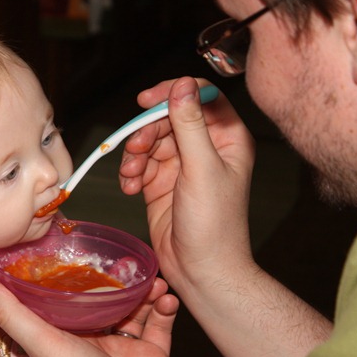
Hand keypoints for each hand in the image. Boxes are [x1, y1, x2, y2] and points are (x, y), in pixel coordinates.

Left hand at [0, 277, 178, 356]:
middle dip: (111, 281)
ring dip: (142, 291)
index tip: (72, 253)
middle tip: (122, 261)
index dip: (65, 279)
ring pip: (132, 310)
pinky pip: (159, 325)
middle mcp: (93, 345)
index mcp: (64, 342)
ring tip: (151, 278)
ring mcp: (124, 351)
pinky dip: (164, 308)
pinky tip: (166, 296)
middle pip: (100, 303)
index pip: (60, 304)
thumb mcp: (46, 344)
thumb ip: (14, 315)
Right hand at [119, 77, 255, 289]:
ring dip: (134, 155)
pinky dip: (130, 173)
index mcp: (226, 138)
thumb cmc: (214, 224)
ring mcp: (182, 165)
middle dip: (146, 132)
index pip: (200, 97)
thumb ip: (189, 125)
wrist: (201, 270)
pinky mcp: (161, 182)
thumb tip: (183, 85)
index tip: (146, 101)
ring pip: (150, 141)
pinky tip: (131, 189)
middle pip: (167, 118)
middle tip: (136, 149)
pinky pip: (139, 164)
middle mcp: (204, 148)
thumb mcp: (201, 168)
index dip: (172, 93)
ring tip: (132, 176)